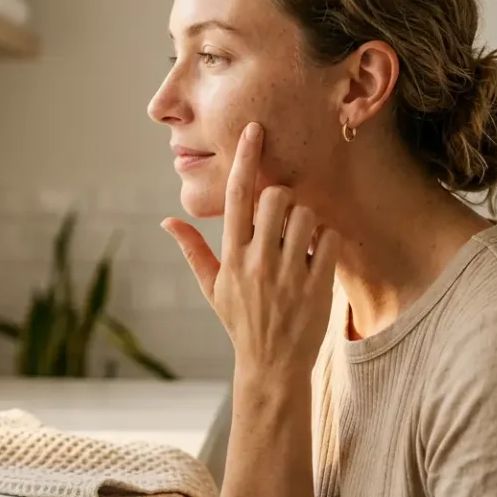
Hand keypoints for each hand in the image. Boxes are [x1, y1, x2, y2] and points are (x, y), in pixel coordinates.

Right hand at [162, 122, 340, 379]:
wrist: (271, 366)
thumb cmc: (240, 322)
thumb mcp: (211, 288)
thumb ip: (193, 251)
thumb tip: (167, 221)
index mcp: (231, 256)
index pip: (236, 197)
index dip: (245, 159)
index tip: (255, 131)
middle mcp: (257, 261)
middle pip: (275, 197)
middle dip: (283, 197)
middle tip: (285, 217)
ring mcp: (288, 273)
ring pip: (306, 215)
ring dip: (308, 220)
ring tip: (302, 241)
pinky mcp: (316, 285)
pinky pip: (329, 239)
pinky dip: (328, 239)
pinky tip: (319, 256)